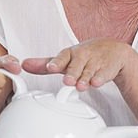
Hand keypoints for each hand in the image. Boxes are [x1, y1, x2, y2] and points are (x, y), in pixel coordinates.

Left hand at [22, 39, 136, 90]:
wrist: (113, 51)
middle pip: (76, 65)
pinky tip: (96, 82)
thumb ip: (45, 64)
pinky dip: (100, 79)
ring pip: (89, 72)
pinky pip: (104, 75)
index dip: (57, 63)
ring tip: (81, 86)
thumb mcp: (65, 58)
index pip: (62, 57)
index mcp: (70, 53)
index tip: (51, 67)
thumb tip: (24, 65)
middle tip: (68, 81)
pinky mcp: (108, 68)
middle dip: (72, 73)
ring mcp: (96, 62)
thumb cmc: (85, 56)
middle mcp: (83, 56)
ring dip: (85, 79)